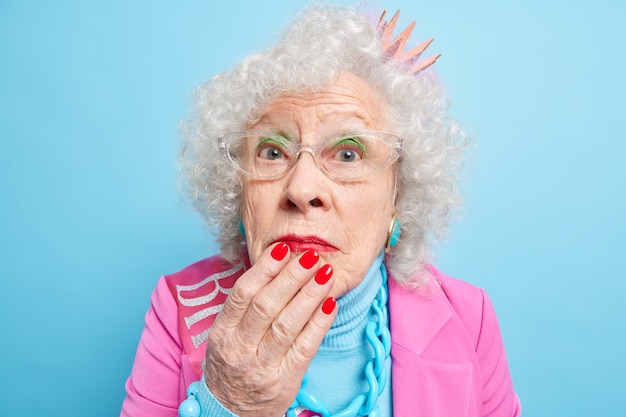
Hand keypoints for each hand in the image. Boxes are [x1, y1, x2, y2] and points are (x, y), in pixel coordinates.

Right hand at [204, 242, 336, 416]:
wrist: (231, 412)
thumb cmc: (233, 365)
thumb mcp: (227, 335)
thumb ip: (246, 306)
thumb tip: (277, 266)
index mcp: (222, 332)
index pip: (242, 294)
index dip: (263, 269)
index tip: (282, 249)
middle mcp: (239, 348)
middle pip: (267, 306)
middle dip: (291, 278)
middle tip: (311, 257)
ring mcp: (262, 366)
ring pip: (287, 325)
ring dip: (309, 295)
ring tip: (326, 274)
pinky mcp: (285, 380)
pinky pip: (305, 347)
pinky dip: (319, 323)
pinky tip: (330, 304)